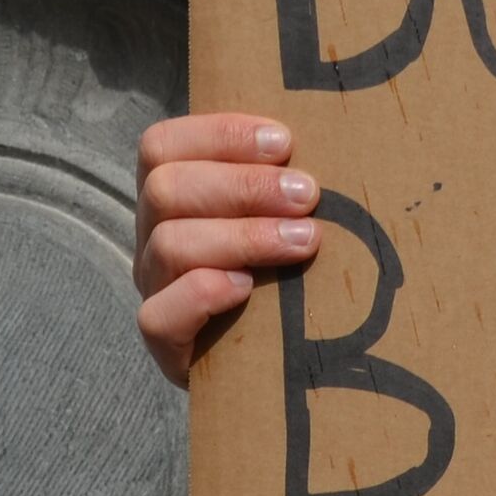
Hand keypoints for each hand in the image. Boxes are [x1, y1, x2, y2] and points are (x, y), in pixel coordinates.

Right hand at [130, 113, 319, 384]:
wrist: (268, 361)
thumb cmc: (283, 269)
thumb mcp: (280, 214)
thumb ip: (286, 180)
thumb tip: (341, 140)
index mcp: (173, 193)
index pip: (163, 144)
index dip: (219, 134)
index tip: (284, 142)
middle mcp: (153, 235)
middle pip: (166, 188)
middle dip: (243, 185)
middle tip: (307, 196)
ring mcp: (155, 288)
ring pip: (169, 245)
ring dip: (243, 236)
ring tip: (304, 242)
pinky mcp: (164, 343)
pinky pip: (158, 316)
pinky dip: (203, 293)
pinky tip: (247, 289)